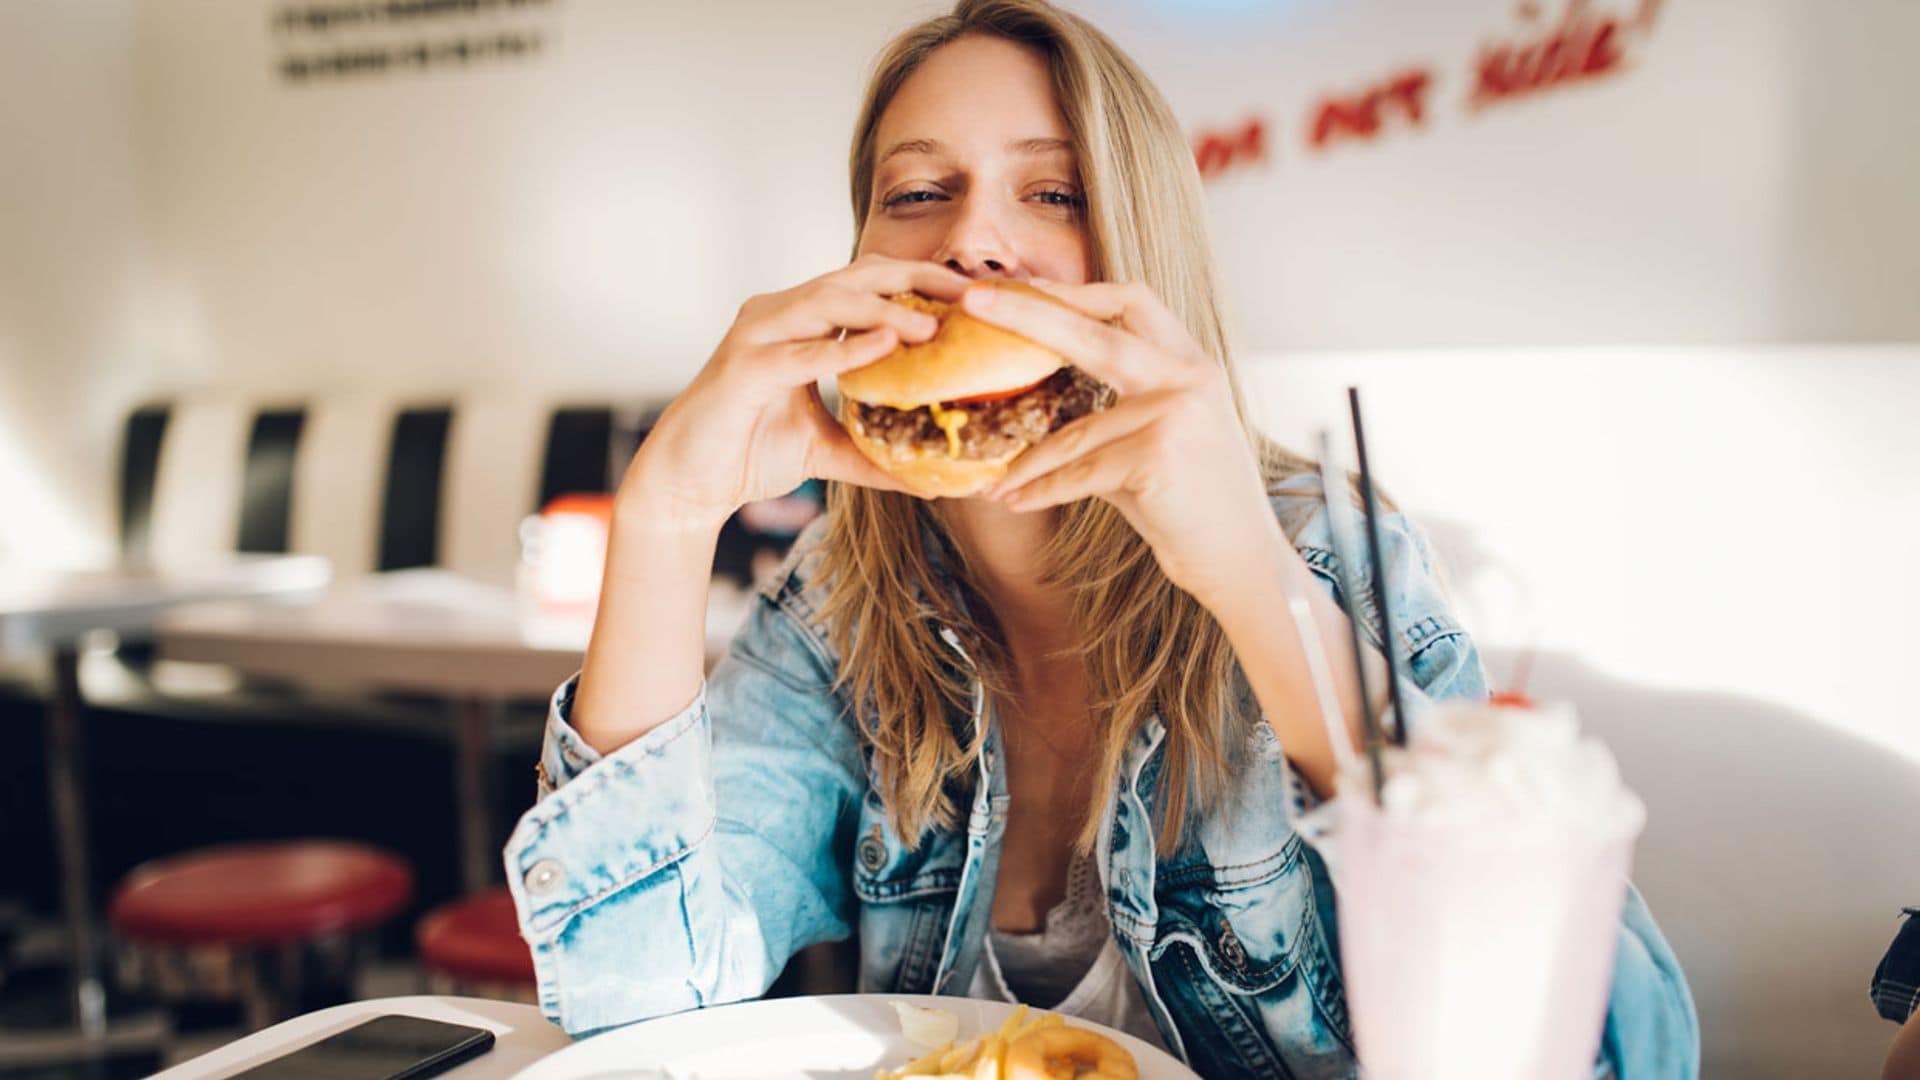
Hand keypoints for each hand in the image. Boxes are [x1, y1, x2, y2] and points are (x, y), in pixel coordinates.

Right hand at [620, 255, 970, 533]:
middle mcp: (779, 314)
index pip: (870, 284)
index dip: (922, 282)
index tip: (974, 296)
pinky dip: (842, 348)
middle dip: (916, 279)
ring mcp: (757, 335)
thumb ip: (876, 454)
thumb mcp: (828, 451)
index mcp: (801, 322)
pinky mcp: (742, 368)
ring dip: (884, 310)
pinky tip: (883, 348)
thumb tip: (934, 481)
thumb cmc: (750, 453)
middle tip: (970, 293)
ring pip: (827, 303)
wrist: (688, 484)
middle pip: (856, 277)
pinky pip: (799, 352)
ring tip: (932, 326)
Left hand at [964, 280, 1284, 603]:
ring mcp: (1174, 413)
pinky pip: (1079, 473)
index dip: (1072, 291)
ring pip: (1074, 430)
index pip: (1130, 302)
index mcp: (1190, 364)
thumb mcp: (1159, 440)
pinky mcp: (1157, 455)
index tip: (1020, 287)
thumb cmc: (1194, 505)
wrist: (1243, 561)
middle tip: (972, 300)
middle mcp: (1187, 378)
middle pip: (1093, 331)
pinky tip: (1013, 501)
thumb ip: (1111, 411)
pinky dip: (1042, 491)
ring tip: (992, 480)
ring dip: (1026, 461)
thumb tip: (1037, 401)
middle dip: (1028, 312)